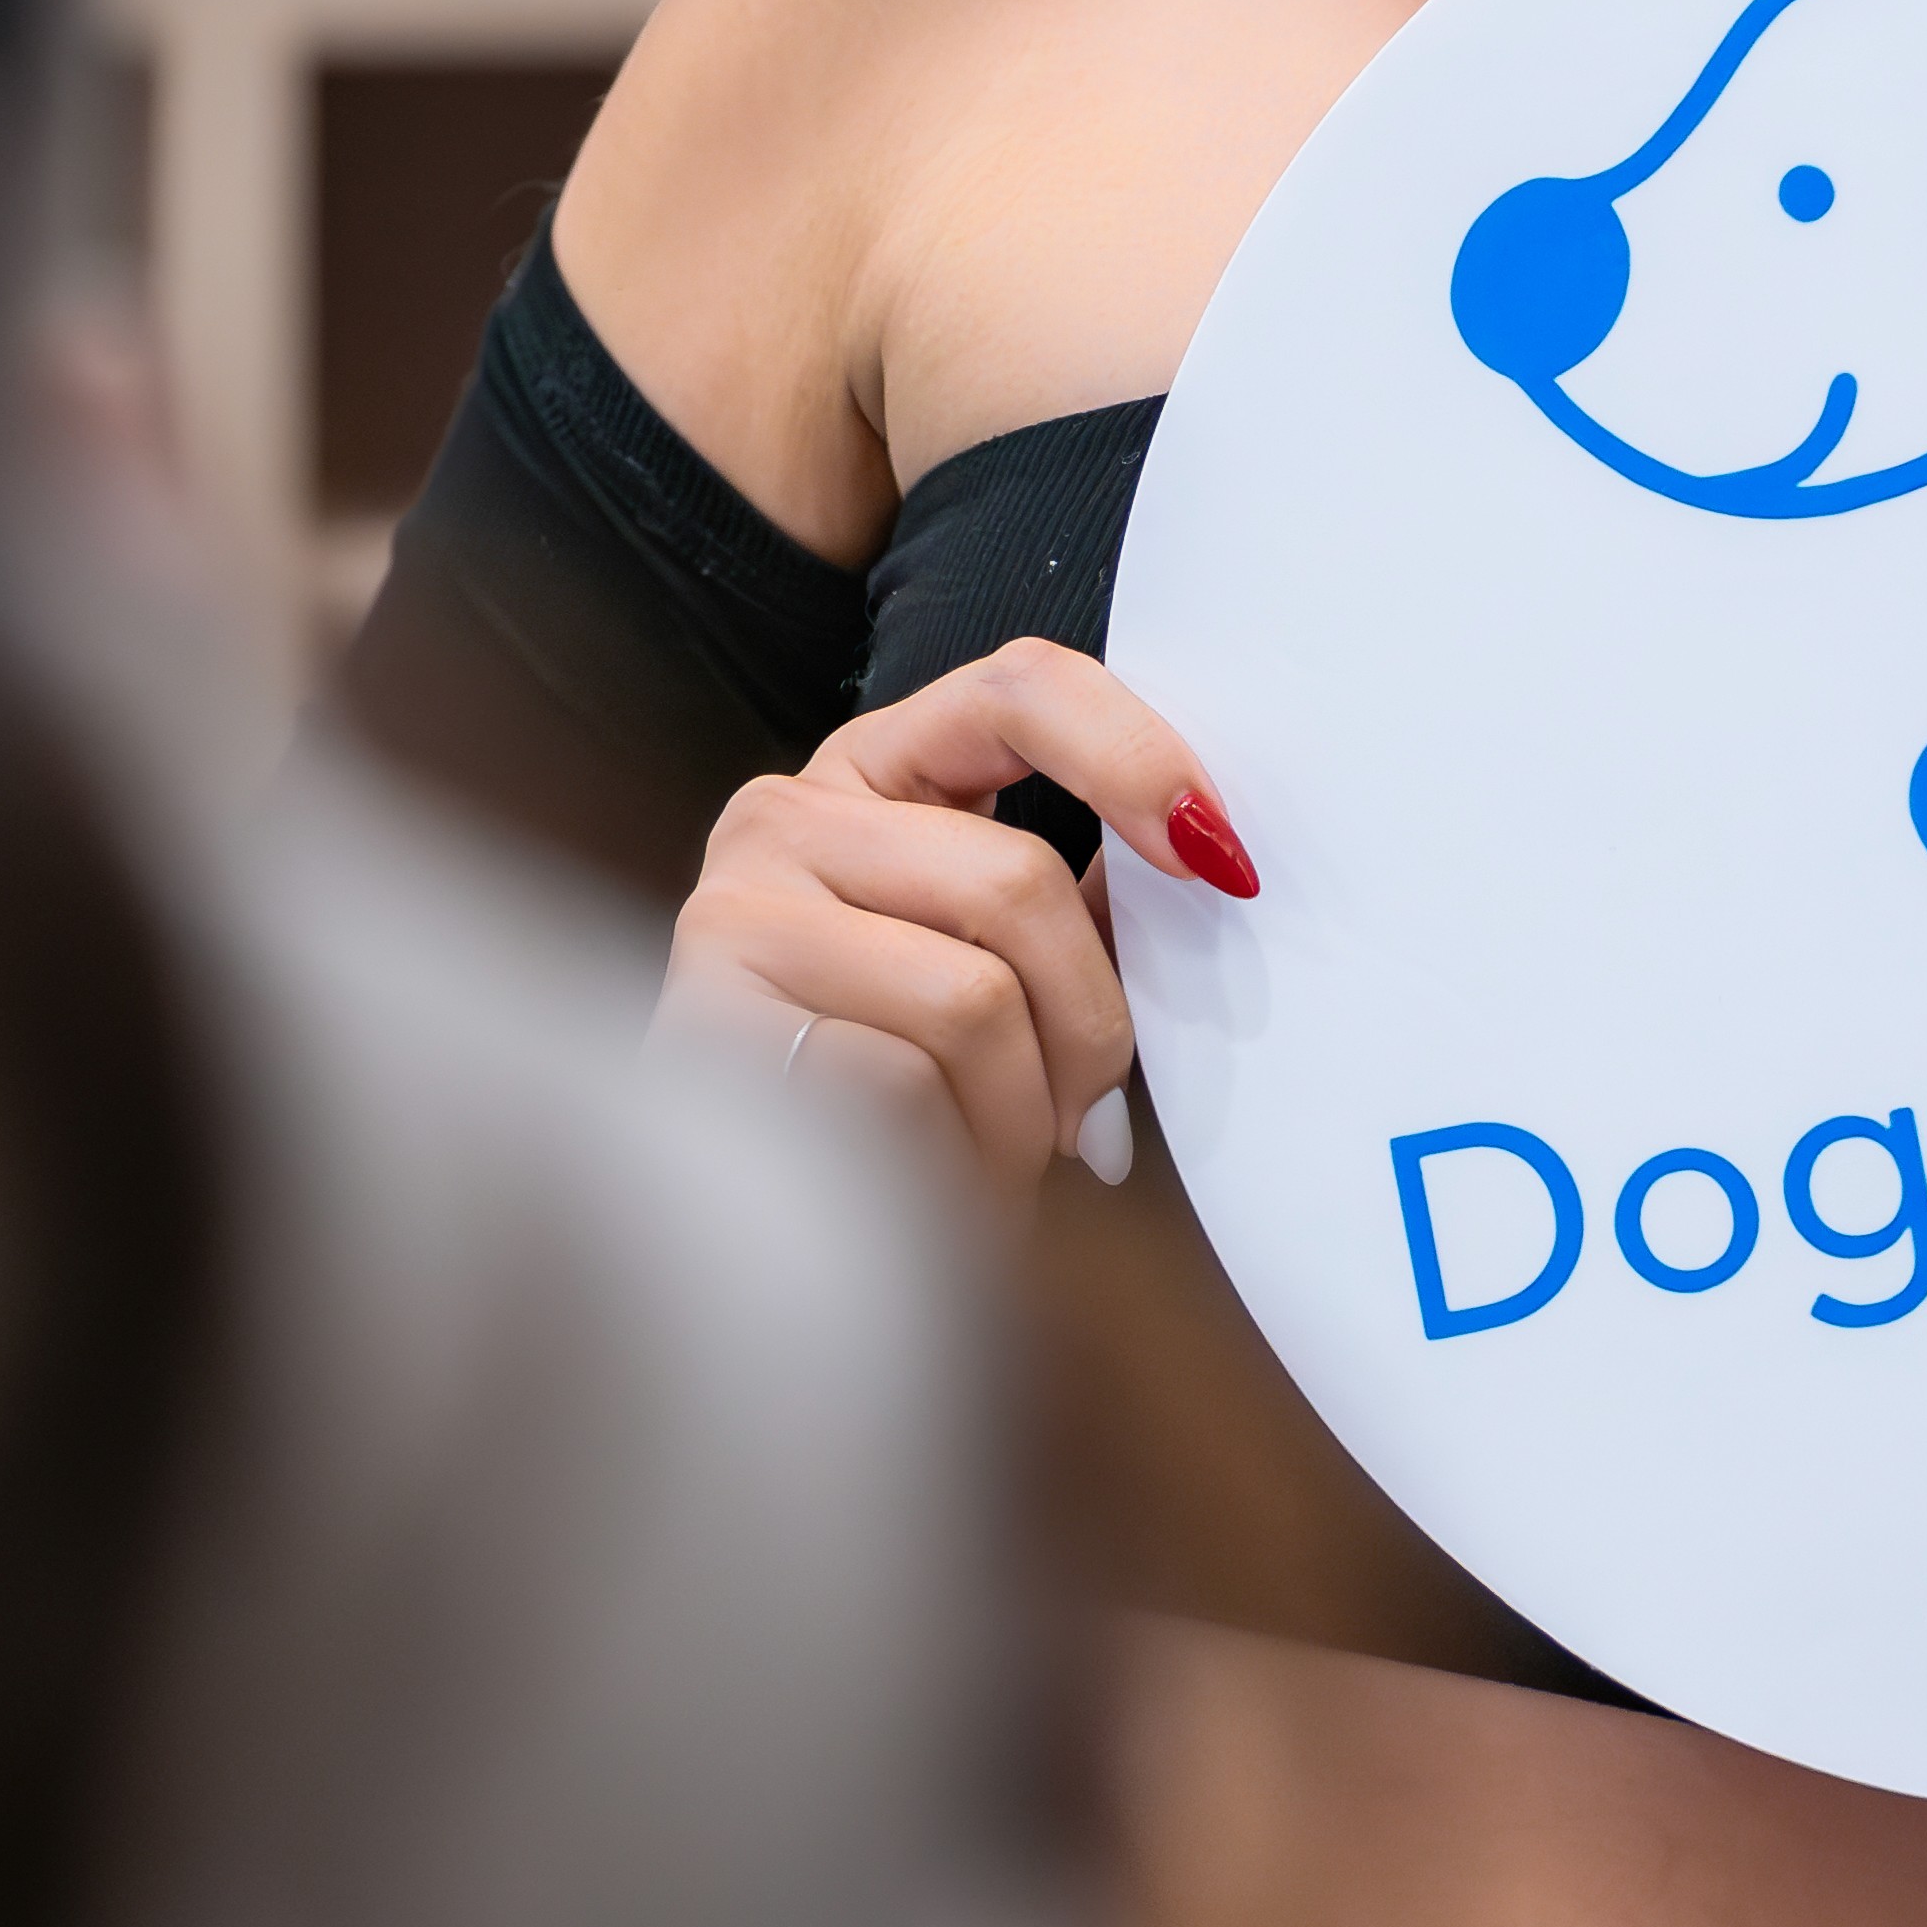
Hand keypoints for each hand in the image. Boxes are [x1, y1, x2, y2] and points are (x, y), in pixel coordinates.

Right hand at [659, 638, 1261, 1194]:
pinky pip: (899, 1080)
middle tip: (1091, 1115)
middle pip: (1018, 880)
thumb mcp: (999, 962)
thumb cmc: (906, 1096)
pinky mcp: (707, 1020)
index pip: (1023, 686)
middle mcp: (786, 816)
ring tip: (1001, 1160)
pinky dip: (950, 1152)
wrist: (756, 1240)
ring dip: (1021, 1111)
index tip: (1219, 858)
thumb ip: (1076, 902)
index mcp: (876, 773)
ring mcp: (735, 910)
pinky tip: (925, 1181)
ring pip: (970, 997)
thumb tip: (1210, 861)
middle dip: (1088, 1022)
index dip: (1137, 755)